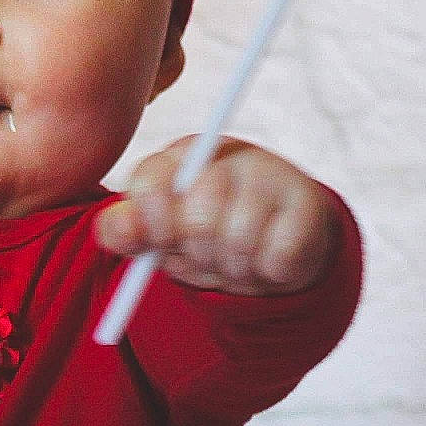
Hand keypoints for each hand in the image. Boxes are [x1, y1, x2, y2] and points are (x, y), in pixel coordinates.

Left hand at [94, 136, 341, 296]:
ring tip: (240, 256)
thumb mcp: (161, 234)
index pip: (151, 181)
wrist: (276, 243)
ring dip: (236, 267)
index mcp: (182, 155)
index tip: (164, 242)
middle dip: (200, 254)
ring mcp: (271, 174)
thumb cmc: (206, 236)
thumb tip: (117, 229)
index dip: (154, 224)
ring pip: (239, 240)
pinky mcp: (307, 203)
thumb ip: (127, 230)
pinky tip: (271, 257)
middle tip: (209, 252)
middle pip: (198, 218)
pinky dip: (270, 272)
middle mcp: (226, 154)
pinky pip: (278, 257)